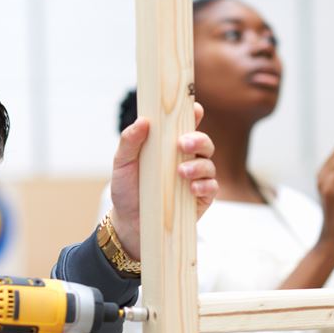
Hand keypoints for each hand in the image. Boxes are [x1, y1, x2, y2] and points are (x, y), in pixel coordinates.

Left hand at [109, 102, 217, 259]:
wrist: (128, 223)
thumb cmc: (126, 189)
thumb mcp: (122, 164)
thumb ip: (130, 141)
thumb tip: (142, 120)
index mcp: (169, 146)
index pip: (186, 125)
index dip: (194, 115)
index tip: (194, 109)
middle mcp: (186, 159)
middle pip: (204, 143)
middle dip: (198, 140)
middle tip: (183, 144)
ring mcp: (195, 179)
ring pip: (209, 165)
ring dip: (199, 166)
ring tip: (181, 171)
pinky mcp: (200, 199)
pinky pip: (211, 188)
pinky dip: (205, 186)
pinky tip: (192, 188)